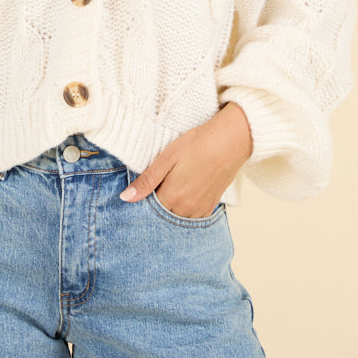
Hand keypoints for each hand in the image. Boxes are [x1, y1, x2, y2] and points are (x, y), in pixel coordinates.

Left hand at [120, 102, 252, 217]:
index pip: (148, 208)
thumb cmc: (198, 144)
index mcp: (172, 197)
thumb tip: (125, 198)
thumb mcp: (167, 157)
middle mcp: (186, 209)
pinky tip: (184, 191)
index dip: (143, 198)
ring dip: (170, 206)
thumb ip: (147, 181)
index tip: (143, 186)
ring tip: (172, 184)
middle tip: (158, 182)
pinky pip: (191, 216)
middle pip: (162, 215)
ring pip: (176, 217)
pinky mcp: (211, 207)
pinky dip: (184, 208)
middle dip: (156, 204)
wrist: (231, 141)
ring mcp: (200, 210)